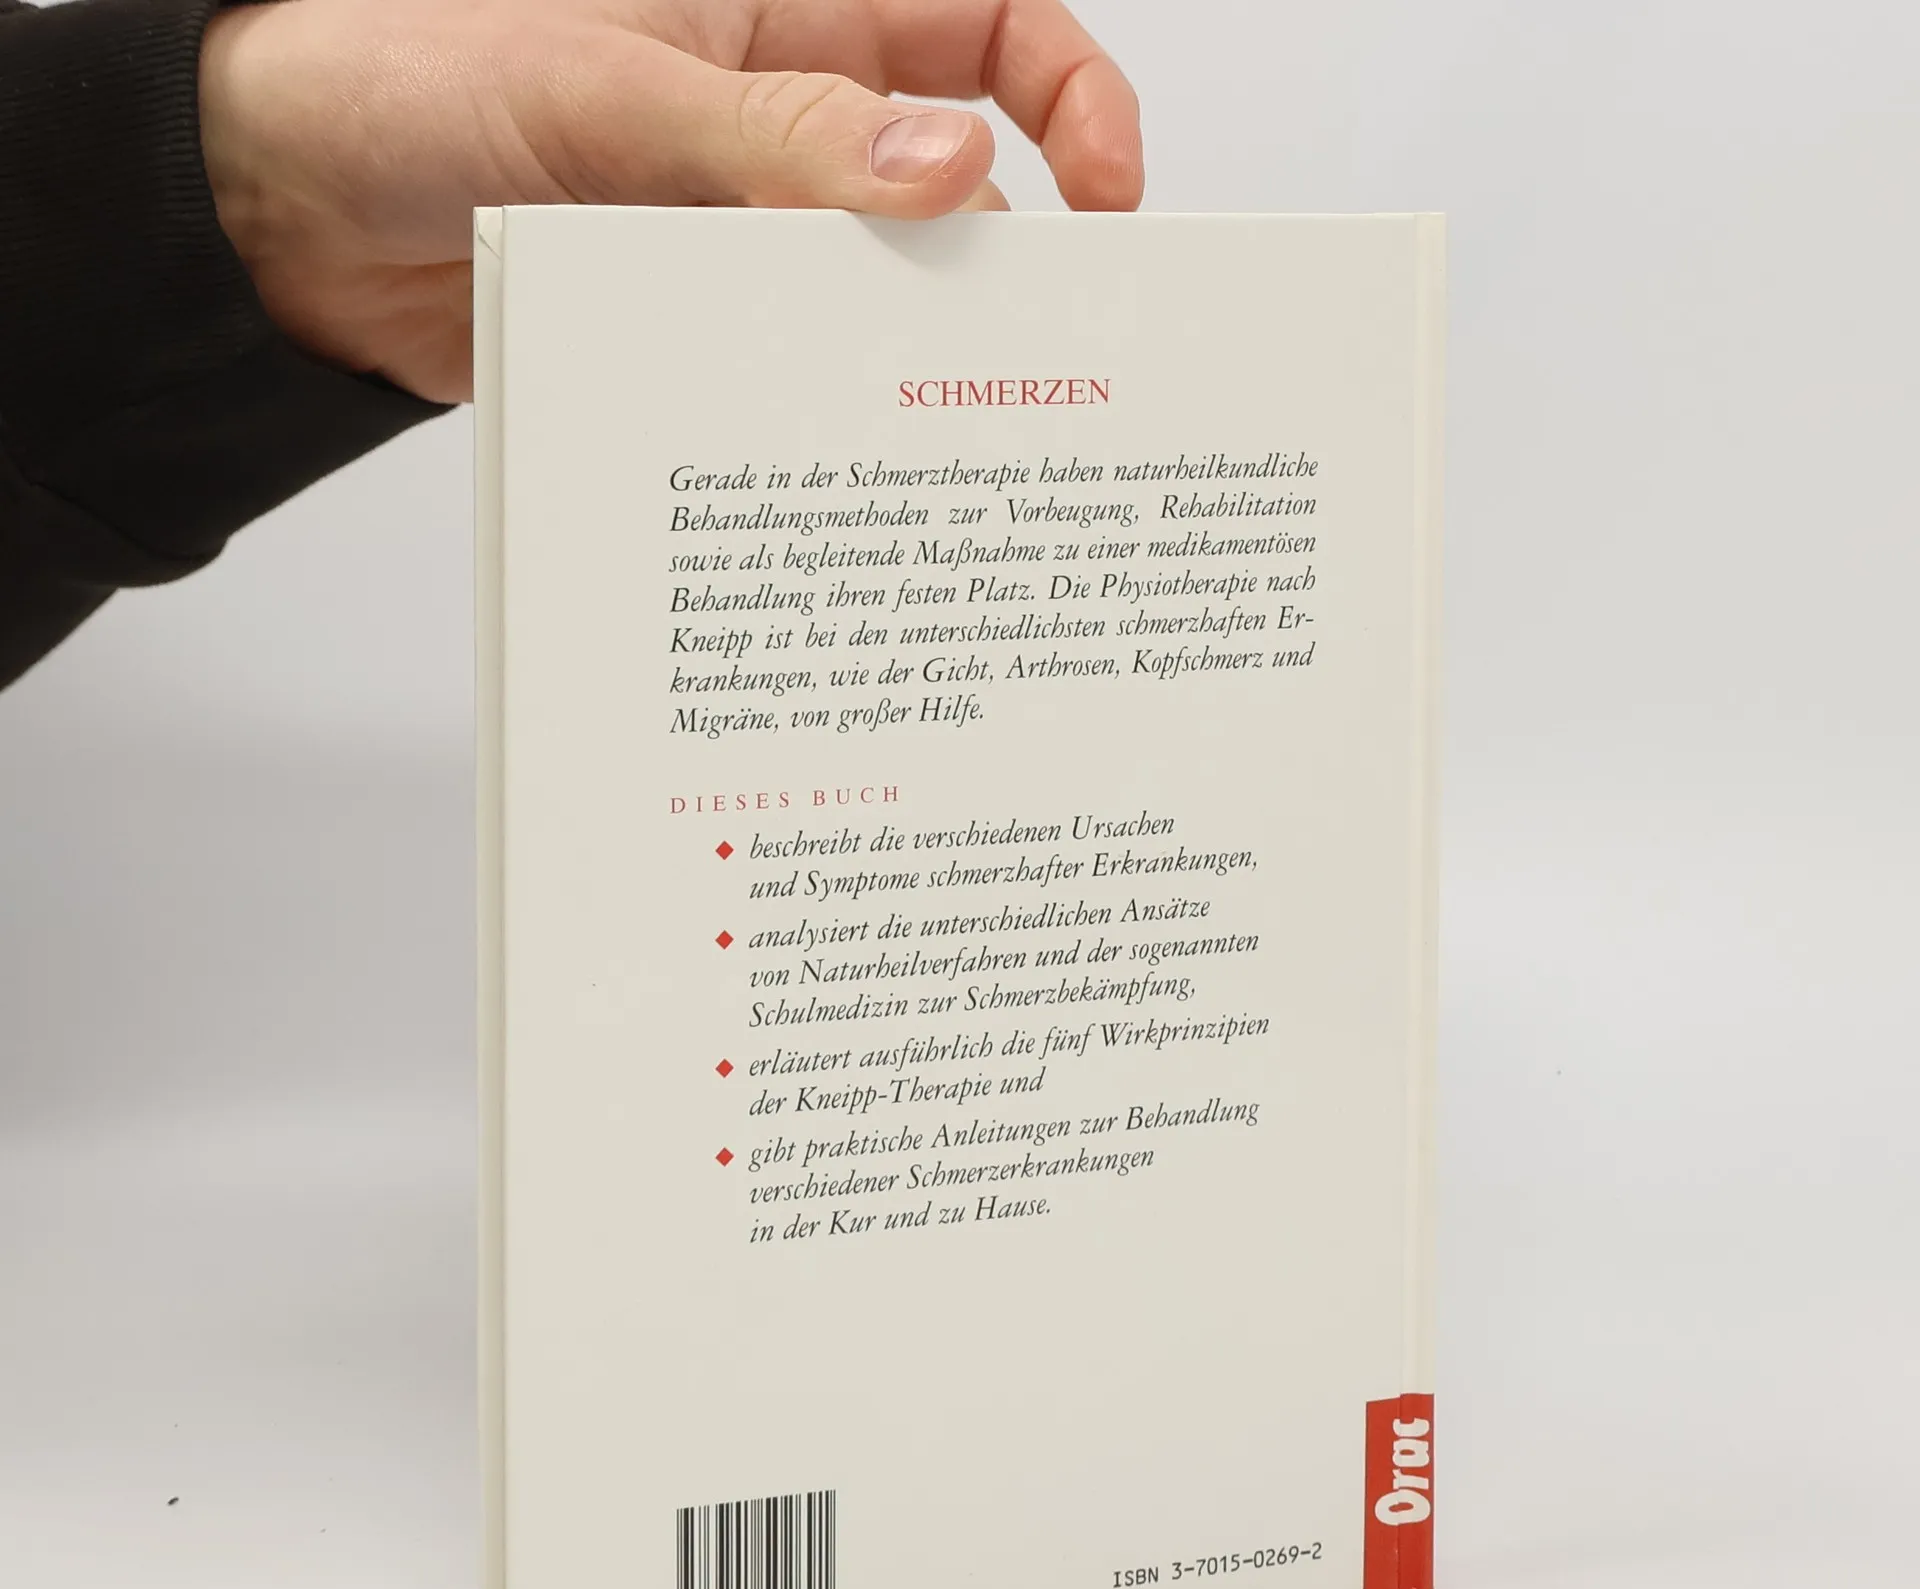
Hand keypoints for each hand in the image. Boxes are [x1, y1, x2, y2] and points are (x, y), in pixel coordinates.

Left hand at [197, 0, 1143, 403]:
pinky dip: (824, 400)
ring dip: (913, 345)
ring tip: (948, 418)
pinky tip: (836, 444)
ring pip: (881, 284)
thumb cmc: (402, 78)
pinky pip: (795, 356)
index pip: (987, 28)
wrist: (281, 211)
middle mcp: (779, 114)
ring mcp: (742, 223)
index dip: (1072, 102)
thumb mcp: (606, 92)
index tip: (1104, 196)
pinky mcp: (699, 316)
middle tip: (1050, 343)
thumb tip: (954, 178)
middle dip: (1017, 251)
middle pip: (962, 176)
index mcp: (781, 2)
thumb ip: (779, 139)